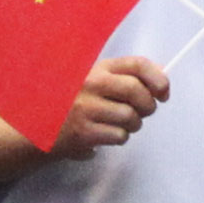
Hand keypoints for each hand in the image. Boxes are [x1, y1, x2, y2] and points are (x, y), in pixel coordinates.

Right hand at [53, 56, 168, 157]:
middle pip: (138, 91)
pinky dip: (118, 137)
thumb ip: (125, 75)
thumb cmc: (73, 101)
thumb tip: (161, 73)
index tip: (164, 92)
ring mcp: (86, 108)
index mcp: (98, 68)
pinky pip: (119, 135)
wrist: (39, 124)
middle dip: (148, 106)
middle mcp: (92, 84)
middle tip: (143, 112)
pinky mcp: (84, 132)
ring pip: (131, 117)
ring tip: (119, 124)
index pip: (137, 64)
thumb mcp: (95, 80)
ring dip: (133, 125)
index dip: (158, 78)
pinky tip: (105, 134)